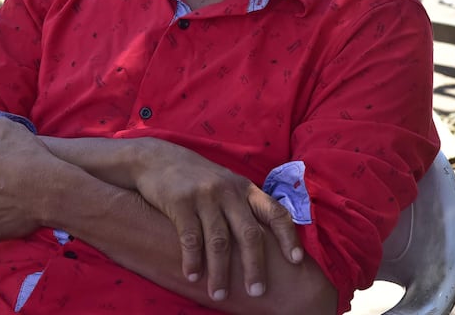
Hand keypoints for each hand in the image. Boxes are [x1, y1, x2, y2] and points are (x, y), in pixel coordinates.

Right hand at [128, 138, 302, 301]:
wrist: (157, 159)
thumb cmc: (196, 177)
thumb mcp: (225, 183)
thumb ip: (243, 205)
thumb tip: (268, 240)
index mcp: (244, 188)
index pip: (274, 211)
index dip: (288, 236)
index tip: (297, 261)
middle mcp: (228, 191)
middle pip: (249, 233)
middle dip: (255, 266)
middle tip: (257, 292)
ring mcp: (204, 195)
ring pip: (219, 241)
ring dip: (220, 272)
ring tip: (219, 294)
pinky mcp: (181, 201)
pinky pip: (191, 238)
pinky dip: (193, 260)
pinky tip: (192, 276)